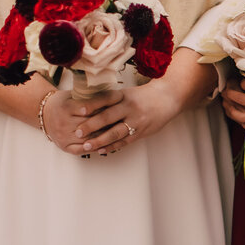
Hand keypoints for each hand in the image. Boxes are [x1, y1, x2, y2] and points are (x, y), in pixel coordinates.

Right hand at [40, 89, 121, 154]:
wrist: (45, 114)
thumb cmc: (64, 102)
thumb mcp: (73, 94)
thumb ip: (89, 95)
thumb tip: (111, 93)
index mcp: (66, 107)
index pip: (89, 108)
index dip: (104, 105)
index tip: (117, 102)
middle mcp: (63, 123)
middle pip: (91, 124)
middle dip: (108, 121)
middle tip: (123, 118)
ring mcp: (64, 137)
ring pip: (89, 138)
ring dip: (105, 136)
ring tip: (119, 131)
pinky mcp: (65, 147)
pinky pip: (83, 150)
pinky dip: (96, 147)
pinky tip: (107, 144)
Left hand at [70, 81, 184, 155]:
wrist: (167, 99)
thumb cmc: (142, 96)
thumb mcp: (127, 93)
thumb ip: (111, 101)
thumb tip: (87, 108)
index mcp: (124, 95)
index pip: (105, 98)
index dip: (92, 104)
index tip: (79, 109)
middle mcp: (129, 107)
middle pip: (108, 117)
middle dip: (91, 125)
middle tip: (78, 132)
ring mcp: (136, 121)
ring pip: (116, 132)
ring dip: (100, 140)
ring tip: (87, 146)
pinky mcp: (141, 132)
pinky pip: (125, 141)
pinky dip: (112, 146)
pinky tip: (101, 150)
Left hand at [221, 76, 244, 131]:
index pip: (244, 85)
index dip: (240, 80)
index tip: (240, 78)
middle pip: (237, 98)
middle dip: (228, 91)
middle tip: (227, 87)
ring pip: (238, 114)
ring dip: (229, 108)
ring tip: (227, 103)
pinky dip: (240, 121)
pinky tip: (238, 116)